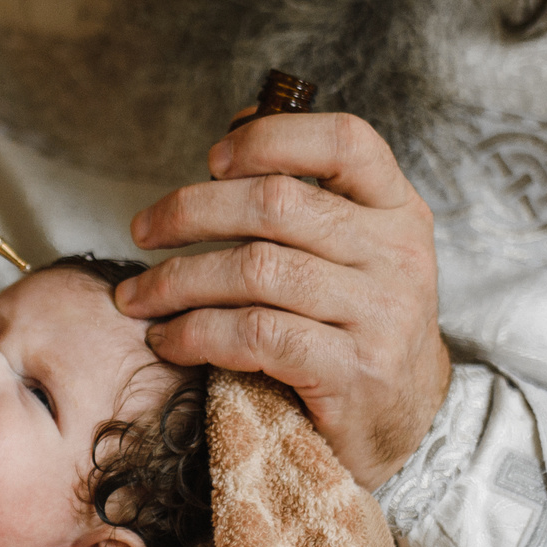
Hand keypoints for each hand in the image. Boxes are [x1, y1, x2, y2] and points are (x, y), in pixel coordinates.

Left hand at [119, 110, 449, 489]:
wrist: (407, 423)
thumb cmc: (358, 327)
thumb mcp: (355, 252)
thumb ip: (309, 193)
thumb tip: (240, 123)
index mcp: (397, 210)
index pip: (344, 141)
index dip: (269, 137)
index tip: (211, 159)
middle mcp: (397, 255)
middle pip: (277, 203)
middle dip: (191, 211)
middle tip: (143, 230)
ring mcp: (380, 314)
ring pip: (255, 269)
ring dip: (177, 281)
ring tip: (139, 297)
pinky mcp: (354, 372)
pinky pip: (256, 334)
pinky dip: (196, 332)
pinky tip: (169, 339)